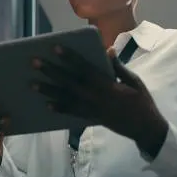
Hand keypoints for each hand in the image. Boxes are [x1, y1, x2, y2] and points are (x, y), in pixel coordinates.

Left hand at [32, 46, 167, 156]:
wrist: (145, 128)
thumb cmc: (141, 101)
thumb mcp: (134, 81)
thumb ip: (118, 67)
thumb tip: (107, 49)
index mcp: (107, 85)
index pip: (84, 68)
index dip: (69, 57)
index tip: (55, 48)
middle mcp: (96, 97)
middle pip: (69, 82)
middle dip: (51, 71)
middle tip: (34, 62)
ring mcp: (92, 109)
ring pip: (66, 98)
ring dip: (48, 90)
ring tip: (32, 84)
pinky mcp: (91, 118)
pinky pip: (72, 113)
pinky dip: (59, 108)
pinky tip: (46, 104)